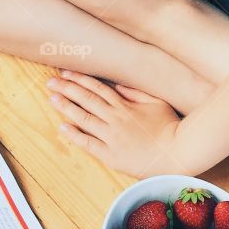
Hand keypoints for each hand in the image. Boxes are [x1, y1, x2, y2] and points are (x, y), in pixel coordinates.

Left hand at [46, 71, 182, 175]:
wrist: (177, 152)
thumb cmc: (169, 127)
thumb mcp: (156, 102)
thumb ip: (136, 92)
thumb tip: (117, 85)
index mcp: (125, 105)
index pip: (97, 88)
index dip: (79, 80)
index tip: (65, 73)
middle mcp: (115, 118)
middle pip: (86, 99)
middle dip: (66, 89)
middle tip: (50, 82)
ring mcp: (112, 137)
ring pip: (83, 118)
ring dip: (66, 107)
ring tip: (52, 98)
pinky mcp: (111, 155)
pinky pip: (88, 143)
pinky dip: (74, 134)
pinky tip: (62, 127)